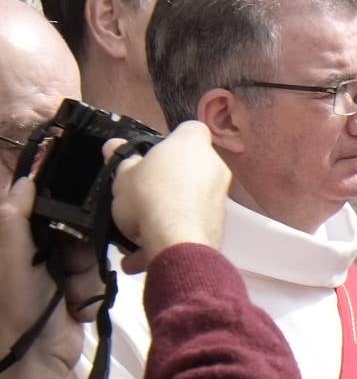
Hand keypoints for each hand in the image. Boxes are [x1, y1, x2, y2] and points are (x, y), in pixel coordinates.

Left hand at [0, 176, 101, 378]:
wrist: (36, 358)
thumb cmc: (18, 305)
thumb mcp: (13, 257)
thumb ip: (16, 217)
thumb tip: (25, 179)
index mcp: (17, 241)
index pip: (46, 211)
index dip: (65, 212)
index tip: (77, 221)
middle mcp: (37, 253)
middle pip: (76, 231)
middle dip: (79, 251)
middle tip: (69, 268)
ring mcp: (60, 274)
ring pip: (90, 256)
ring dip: (85, 277)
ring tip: (70, 297)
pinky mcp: (79, 293)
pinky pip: (98, 279)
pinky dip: (91, 294)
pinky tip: (78, 308)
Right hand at [105, 121, 230, 273]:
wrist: (177, 241)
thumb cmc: (149, 198)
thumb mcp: (123, 176)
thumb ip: (121, 159)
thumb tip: (114, 146)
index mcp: (192, 144)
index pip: (191, 129)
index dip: (172, 140)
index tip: (155, 156)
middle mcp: (214, 165)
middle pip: (192, 165)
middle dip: (171, 177)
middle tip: (145, 190)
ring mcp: (221, 194)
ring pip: (193, 195)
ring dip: (172, 206)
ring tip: (142, 225)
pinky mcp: (221, 221)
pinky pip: (194, 219)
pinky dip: (176, 229)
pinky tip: (148, 248)